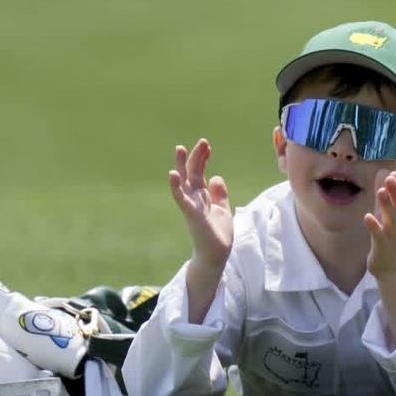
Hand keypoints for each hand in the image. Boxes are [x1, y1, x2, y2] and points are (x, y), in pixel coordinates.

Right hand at [170, 139, 232, 269]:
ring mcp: (191, 205)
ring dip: (181, 165)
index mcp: (202, 196)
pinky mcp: (191, 214)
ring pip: (183, 182)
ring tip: (180, 149)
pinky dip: (176, 186)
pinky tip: (172, 174)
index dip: (202, 158)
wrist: (216, 254)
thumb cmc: (217, 234)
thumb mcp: (222, 209)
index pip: (199, 172)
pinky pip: (180, 198)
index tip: (207, 146)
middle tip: (202, 141)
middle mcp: (194, 198)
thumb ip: (219, 194)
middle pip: (192, 172)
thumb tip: (215, 177)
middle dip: (195, 156)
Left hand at [365, 170, 395, 347]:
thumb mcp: (387, 221)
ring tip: (379, 191)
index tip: (394, 174)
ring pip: (391, 220)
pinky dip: (374, 226)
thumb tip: (384, 180)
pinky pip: (379, 237)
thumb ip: (385, 201)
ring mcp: (392, 238)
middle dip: (395, 192)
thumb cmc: (389, 243)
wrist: (393, 272)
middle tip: (390, 177)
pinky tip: (367, 216)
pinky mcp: (382, 249)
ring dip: (386, 205)